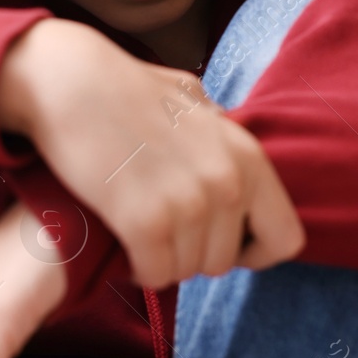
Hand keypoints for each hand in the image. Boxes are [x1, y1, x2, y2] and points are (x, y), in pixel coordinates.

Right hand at [0, 18, 305, 289]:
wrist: (71, 82)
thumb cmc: (126, 88)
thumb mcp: (193, 103)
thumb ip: (220, 139)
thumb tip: (233, 165)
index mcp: (248, 156)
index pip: (285, 238)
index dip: (253, 250)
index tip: (219, 241)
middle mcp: (227, 182)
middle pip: (224, 262)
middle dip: (192, 254)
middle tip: (162, 233)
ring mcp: (189, 203)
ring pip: (186, 272)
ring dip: (161, 261)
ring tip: (137, 233)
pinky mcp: (145, 222)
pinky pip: (155, 275)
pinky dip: (137, 269)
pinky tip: (122, 244)